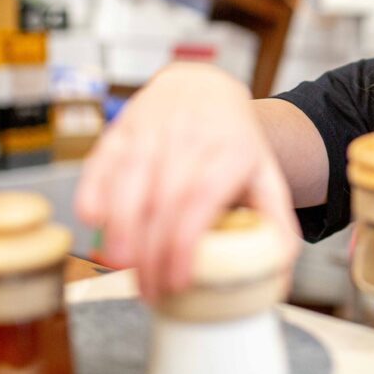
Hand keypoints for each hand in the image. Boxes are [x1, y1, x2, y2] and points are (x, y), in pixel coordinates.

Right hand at [75, 62, 299, 301]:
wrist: (202, 84)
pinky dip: (93, 190)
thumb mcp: (265, 174)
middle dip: (151, 250)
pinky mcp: (122, 126)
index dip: (184, 244)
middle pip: (164, 197)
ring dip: (120, 227)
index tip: (177, 282)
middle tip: (148, 290)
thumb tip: (280, 272)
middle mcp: (192, 135)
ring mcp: (154, 127)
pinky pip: (102, 159)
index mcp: (233, 151)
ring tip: (119, 265)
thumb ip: (276, 221)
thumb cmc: (233, 141)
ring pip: (130, 178)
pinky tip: (94, 222)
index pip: (202, 199)